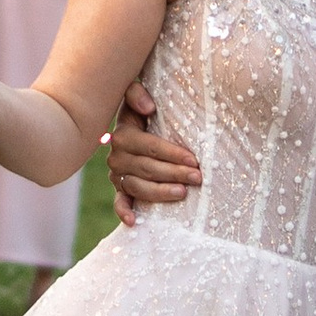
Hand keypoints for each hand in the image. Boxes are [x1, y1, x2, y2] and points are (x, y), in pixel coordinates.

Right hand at [104, 85, 200, 226]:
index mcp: (123, 135)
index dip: (172, 154)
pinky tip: (134, 221)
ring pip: (138, 187)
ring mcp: (117, 176)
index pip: (150, 147)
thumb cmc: (143, 111)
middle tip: (198, 178)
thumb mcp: (136, 96)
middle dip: (175, 173)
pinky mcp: (120, 190)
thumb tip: (149, 107)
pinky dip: (124, 211)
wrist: (132, 127)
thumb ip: (137, 93)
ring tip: (183, 193)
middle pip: (148, 169)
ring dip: (160, 192)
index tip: (194, 159)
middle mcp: (117, 157)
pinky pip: (120, 202)